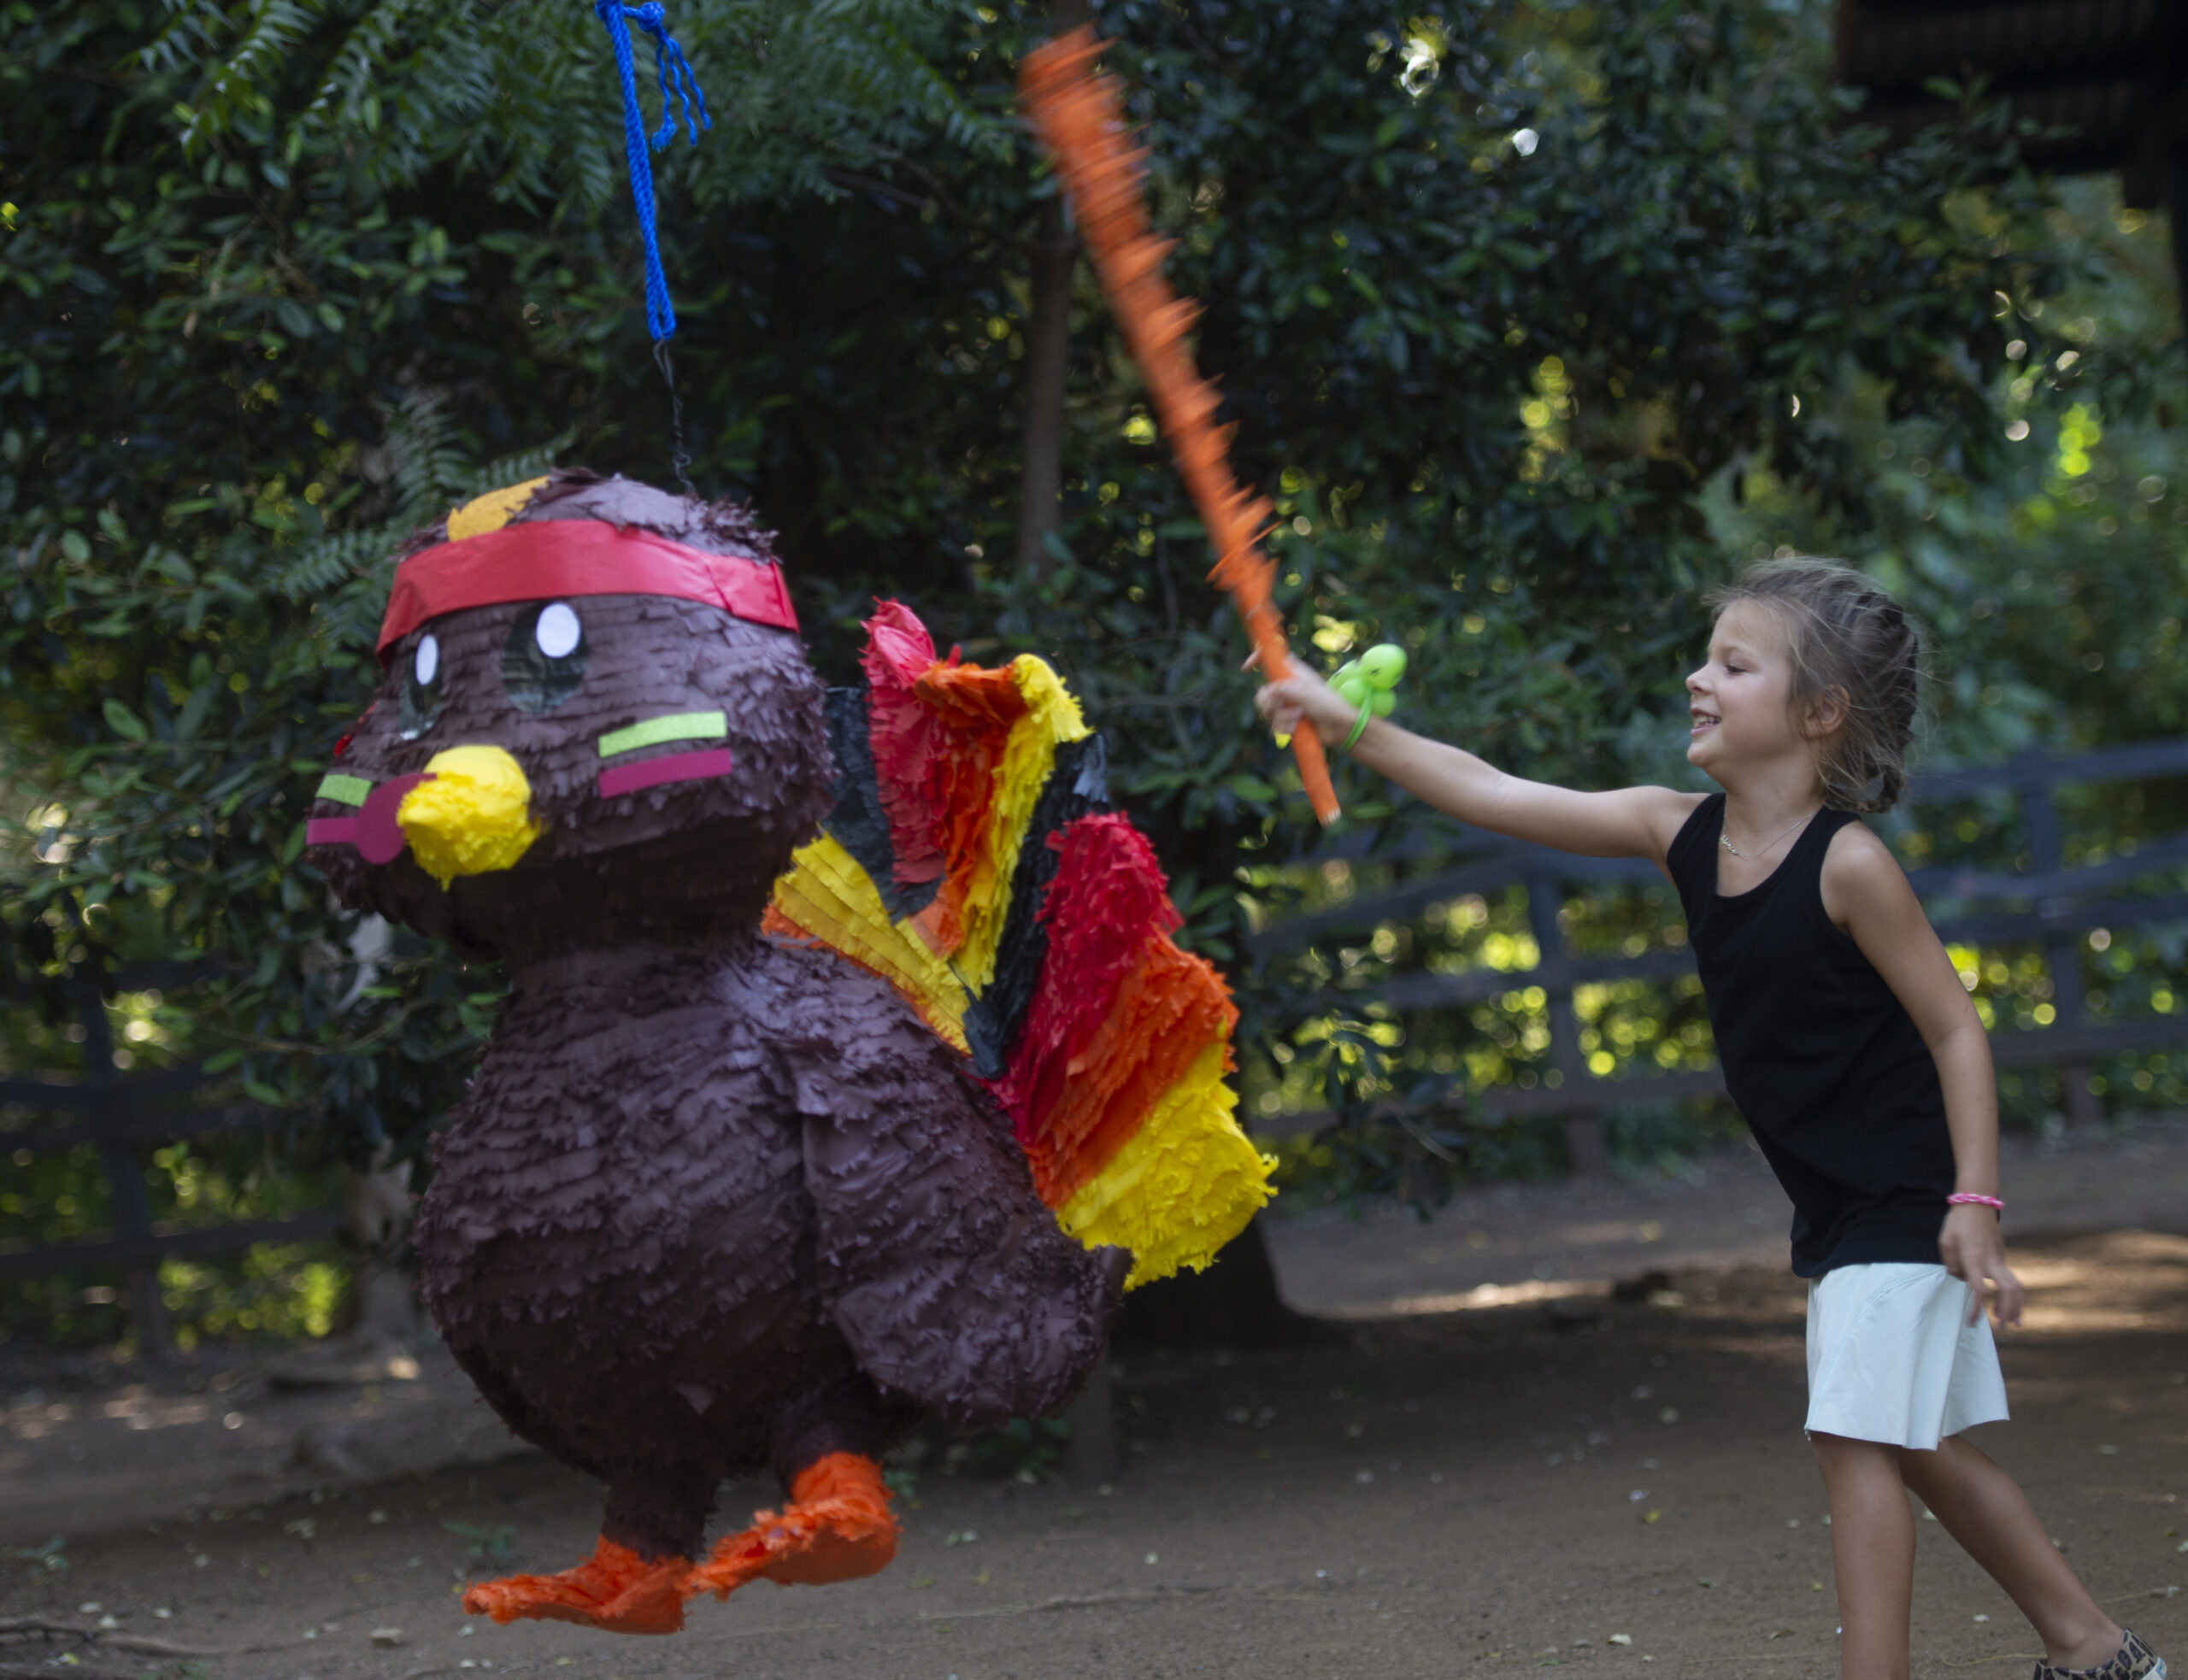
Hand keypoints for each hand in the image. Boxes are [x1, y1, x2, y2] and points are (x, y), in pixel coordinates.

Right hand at [1244, 650, 1360, 746]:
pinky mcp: (1287, 720)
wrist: (1339, 727)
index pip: (1271, 660)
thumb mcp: (1306, 693)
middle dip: (1268, 702)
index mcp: (1292, 673)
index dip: (1257, 659)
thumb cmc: (1328, 704)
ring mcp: (1287, 704)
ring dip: (1282, 717)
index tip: (1246, 668)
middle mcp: (1287, 687)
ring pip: (1267, 711)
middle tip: (1280, 706)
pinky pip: (1274, 724)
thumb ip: (1284, 689)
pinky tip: (1296, 728)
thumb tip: (1267, 691)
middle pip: (1262, 691)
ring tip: (1298, 718)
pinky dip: (1284, 727)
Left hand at [1939, 1203, 2022, 1328]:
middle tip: (2004, 1327)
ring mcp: (1999, 1258)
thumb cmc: (1957, 1223)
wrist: (1977, 1203)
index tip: (1972, 1322)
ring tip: (2012, 1321)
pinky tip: (2003, 1303)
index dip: (1976, 1308)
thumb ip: (1951, 1265)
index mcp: (1974, 1260)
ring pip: (2015, 1285)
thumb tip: (1962, 1279)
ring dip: (2016, 1305)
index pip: (1978, 1290)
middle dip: (2009, 1310)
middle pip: (2009, 1290)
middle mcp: (1991, 1261)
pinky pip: (2008, 1277)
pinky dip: (2010, 1293)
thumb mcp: (1945, 1243)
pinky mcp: (2002, 1255)